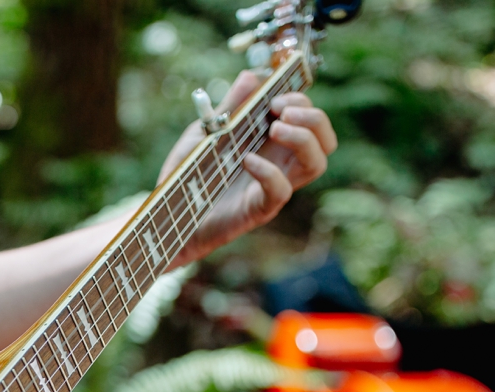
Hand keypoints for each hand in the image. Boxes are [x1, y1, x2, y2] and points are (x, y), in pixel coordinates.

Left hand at [158, 70, 337, 267]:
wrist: (168, 212)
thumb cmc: (189, 174)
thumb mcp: (206, 133)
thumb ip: (229, 106)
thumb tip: (252, 75)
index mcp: (272, 142)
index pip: (310, 118)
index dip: (302, 101)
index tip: (275, 98)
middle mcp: (280, 163)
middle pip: (326, 140)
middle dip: (313, 117)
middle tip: (281, 112)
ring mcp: (274, 186)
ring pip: (317, 164)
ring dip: (304, 139)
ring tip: (275, 128)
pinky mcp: (259, 209)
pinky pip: (281, 191)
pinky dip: (269, 172)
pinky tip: (247, 160)